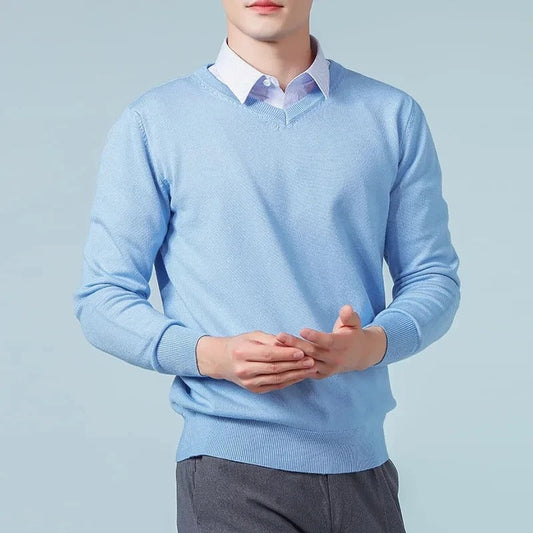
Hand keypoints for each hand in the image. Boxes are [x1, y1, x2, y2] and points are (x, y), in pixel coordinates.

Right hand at [196, 331, 317, 393]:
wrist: (221, 360)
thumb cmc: (240, 344)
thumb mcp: (253, 336)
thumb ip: (271, 340)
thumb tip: (291, 344)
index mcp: (243, 353)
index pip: (269, 354)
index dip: (287, 354)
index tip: (302, 351)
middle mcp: (244, 369)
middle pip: (274, 368)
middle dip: (295, 365)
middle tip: (311, 360)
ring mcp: (249, 382)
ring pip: (277, 379)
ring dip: (296, 374)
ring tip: (309, 369)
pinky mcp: (254, 390)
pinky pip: (275, 386)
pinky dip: (289, 381)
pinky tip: (300, 375)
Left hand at [274, 305, 386, 377]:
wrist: (359, 356)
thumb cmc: (352, 334)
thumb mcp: (354, 323)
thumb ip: (349, 316)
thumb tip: (346, 308)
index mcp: (342, 345)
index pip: (327, 342)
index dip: (315, 336)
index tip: (302, 330)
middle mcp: (335, 359)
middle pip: (313, 352)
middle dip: (295, 344)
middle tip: (280, 336)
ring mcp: (328, 369)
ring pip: (306, 363)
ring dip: (291, 355)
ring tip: (276, 346)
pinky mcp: (321, 375)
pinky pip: (305, 371)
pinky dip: (293, 366)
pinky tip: (280, 358)